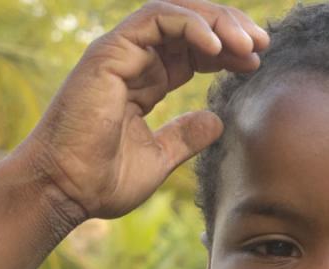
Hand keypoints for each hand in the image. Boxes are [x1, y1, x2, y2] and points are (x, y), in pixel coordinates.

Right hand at [17, 0, 268, 221]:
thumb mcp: (159, 158)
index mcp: (144, 81)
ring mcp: (119, 53)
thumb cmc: (101, 180)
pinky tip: (218, 47)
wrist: (65, 191)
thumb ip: (186, 137)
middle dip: (230, 29)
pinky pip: (156, 20)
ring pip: (176, 14)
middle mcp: (132, 61)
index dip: (227, 51)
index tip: (256, 62)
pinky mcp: (109, 53)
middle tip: (262, 43)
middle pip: (189, 27)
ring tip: (248, 43)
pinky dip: (190, 26)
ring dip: (216, 23)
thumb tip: (217, 121)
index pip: (192, 51)